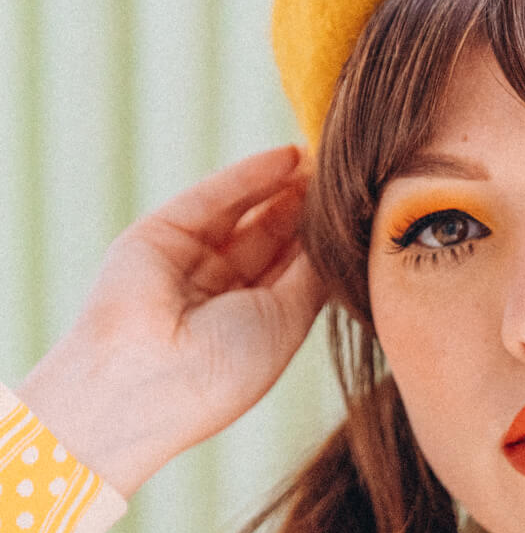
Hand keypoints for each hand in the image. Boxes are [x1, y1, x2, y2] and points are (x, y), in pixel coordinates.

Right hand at [19, 144, 325, 496]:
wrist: (149, 375)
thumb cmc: (226, 368)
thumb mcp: (288, 321)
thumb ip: (314, 274)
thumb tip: (341, 236)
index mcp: (252, 328)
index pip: (296, 274)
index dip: (328, 242)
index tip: (367, 212)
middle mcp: (220, 295)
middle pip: (275, 239)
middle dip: (311, 210)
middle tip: (356, 177)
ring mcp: (189, 262)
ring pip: (247, 213)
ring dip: (287, 187)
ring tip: (329, 159)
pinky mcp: (163, 231)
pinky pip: (216, 197)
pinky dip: (252, 174)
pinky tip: (290, 156)